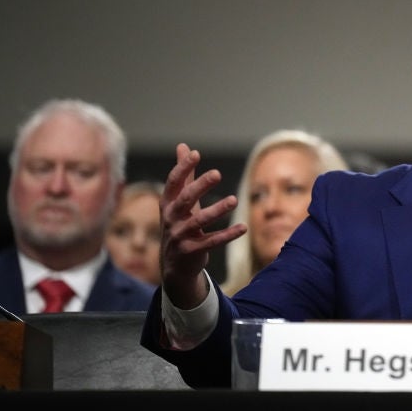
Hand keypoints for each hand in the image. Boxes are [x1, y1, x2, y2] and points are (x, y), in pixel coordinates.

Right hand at [159, 143, 246, 308]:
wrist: (173, 264)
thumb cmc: (180, 224)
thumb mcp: (179, 201)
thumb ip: (184, 175)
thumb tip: (183, 146)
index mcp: (168, 203)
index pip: (174, 182)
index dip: (183, 168)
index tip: (196, 153)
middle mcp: (170, 218)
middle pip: (185, 199)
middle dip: (200, 186)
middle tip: (217, 173)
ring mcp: (179, 236)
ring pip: (199, 221)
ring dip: (217, 210)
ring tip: (234, 200)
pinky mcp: (191, 251)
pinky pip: (211, 241)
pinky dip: (228, 235)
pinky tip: (243, 228)